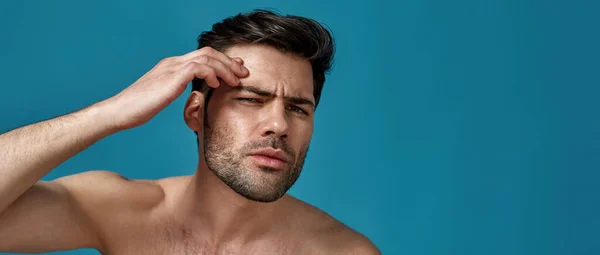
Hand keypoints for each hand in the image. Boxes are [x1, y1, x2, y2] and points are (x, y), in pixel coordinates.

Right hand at [102, 46, 248, 130]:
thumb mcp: (163, 97)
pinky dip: (211, 73)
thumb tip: (194, 96)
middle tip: (244, 73)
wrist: (119, 111)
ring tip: (236, 80)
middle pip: (208, 52)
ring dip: (225, 68)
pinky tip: (216, 84)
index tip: (236, 71)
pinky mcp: (171, 76)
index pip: (202, 56)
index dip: (222, 62)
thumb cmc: (139, 109)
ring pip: (207, 57)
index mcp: (172, 66)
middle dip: (229, 61)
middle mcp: (173, 62)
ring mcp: (171, 67)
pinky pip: (198, 67)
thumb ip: (178, 91)